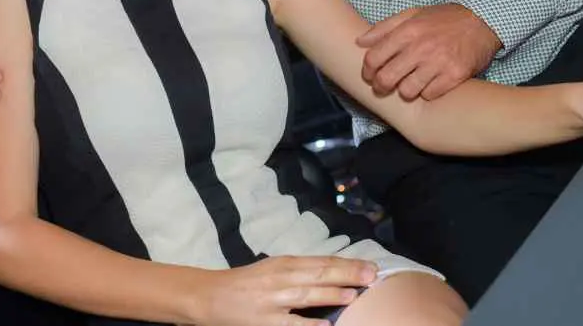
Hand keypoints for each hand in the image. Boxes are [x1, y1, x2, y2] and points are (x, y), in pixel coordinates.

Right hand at [192, 256, 377, 325]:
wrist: (210, 296)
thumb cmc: (246, 283)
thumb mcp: (273, 269)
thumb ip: (301, 272)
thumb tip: (335, 275)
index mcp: (284, 263)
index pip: (321, 261)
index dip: (347, 263)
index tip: (371, 265)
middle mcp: (280, 278)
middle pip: (318, 274)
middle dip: (347, 274)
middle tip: (372, 275)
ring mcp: (273, 301)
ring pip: (307, 295)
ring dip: (331, 294)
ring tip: (354, 294)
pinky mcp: (266, 322)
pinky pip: (292, 324)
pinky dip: (309, 324)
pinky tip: (326, 325)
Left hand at [357, 4, 500, 101]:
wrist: (482, 21)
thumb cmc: (443, 19)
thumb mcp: (412, 14)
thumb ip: (384, 27)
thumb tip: (360, 41)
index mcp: (407, 31)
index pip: (374, 58)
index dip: (367, 71)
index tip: (369, 75)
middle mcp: (421, 47)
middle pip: (387, 78)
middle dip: (381, 86)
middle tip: (384, 87)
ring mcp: (439, 62)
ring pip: (408, 91)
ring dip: (405, 91)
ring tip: (409, 85)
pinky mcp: (456, 75)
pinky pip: (430, 94)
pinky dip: (427, 92)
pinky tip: (429, 85)